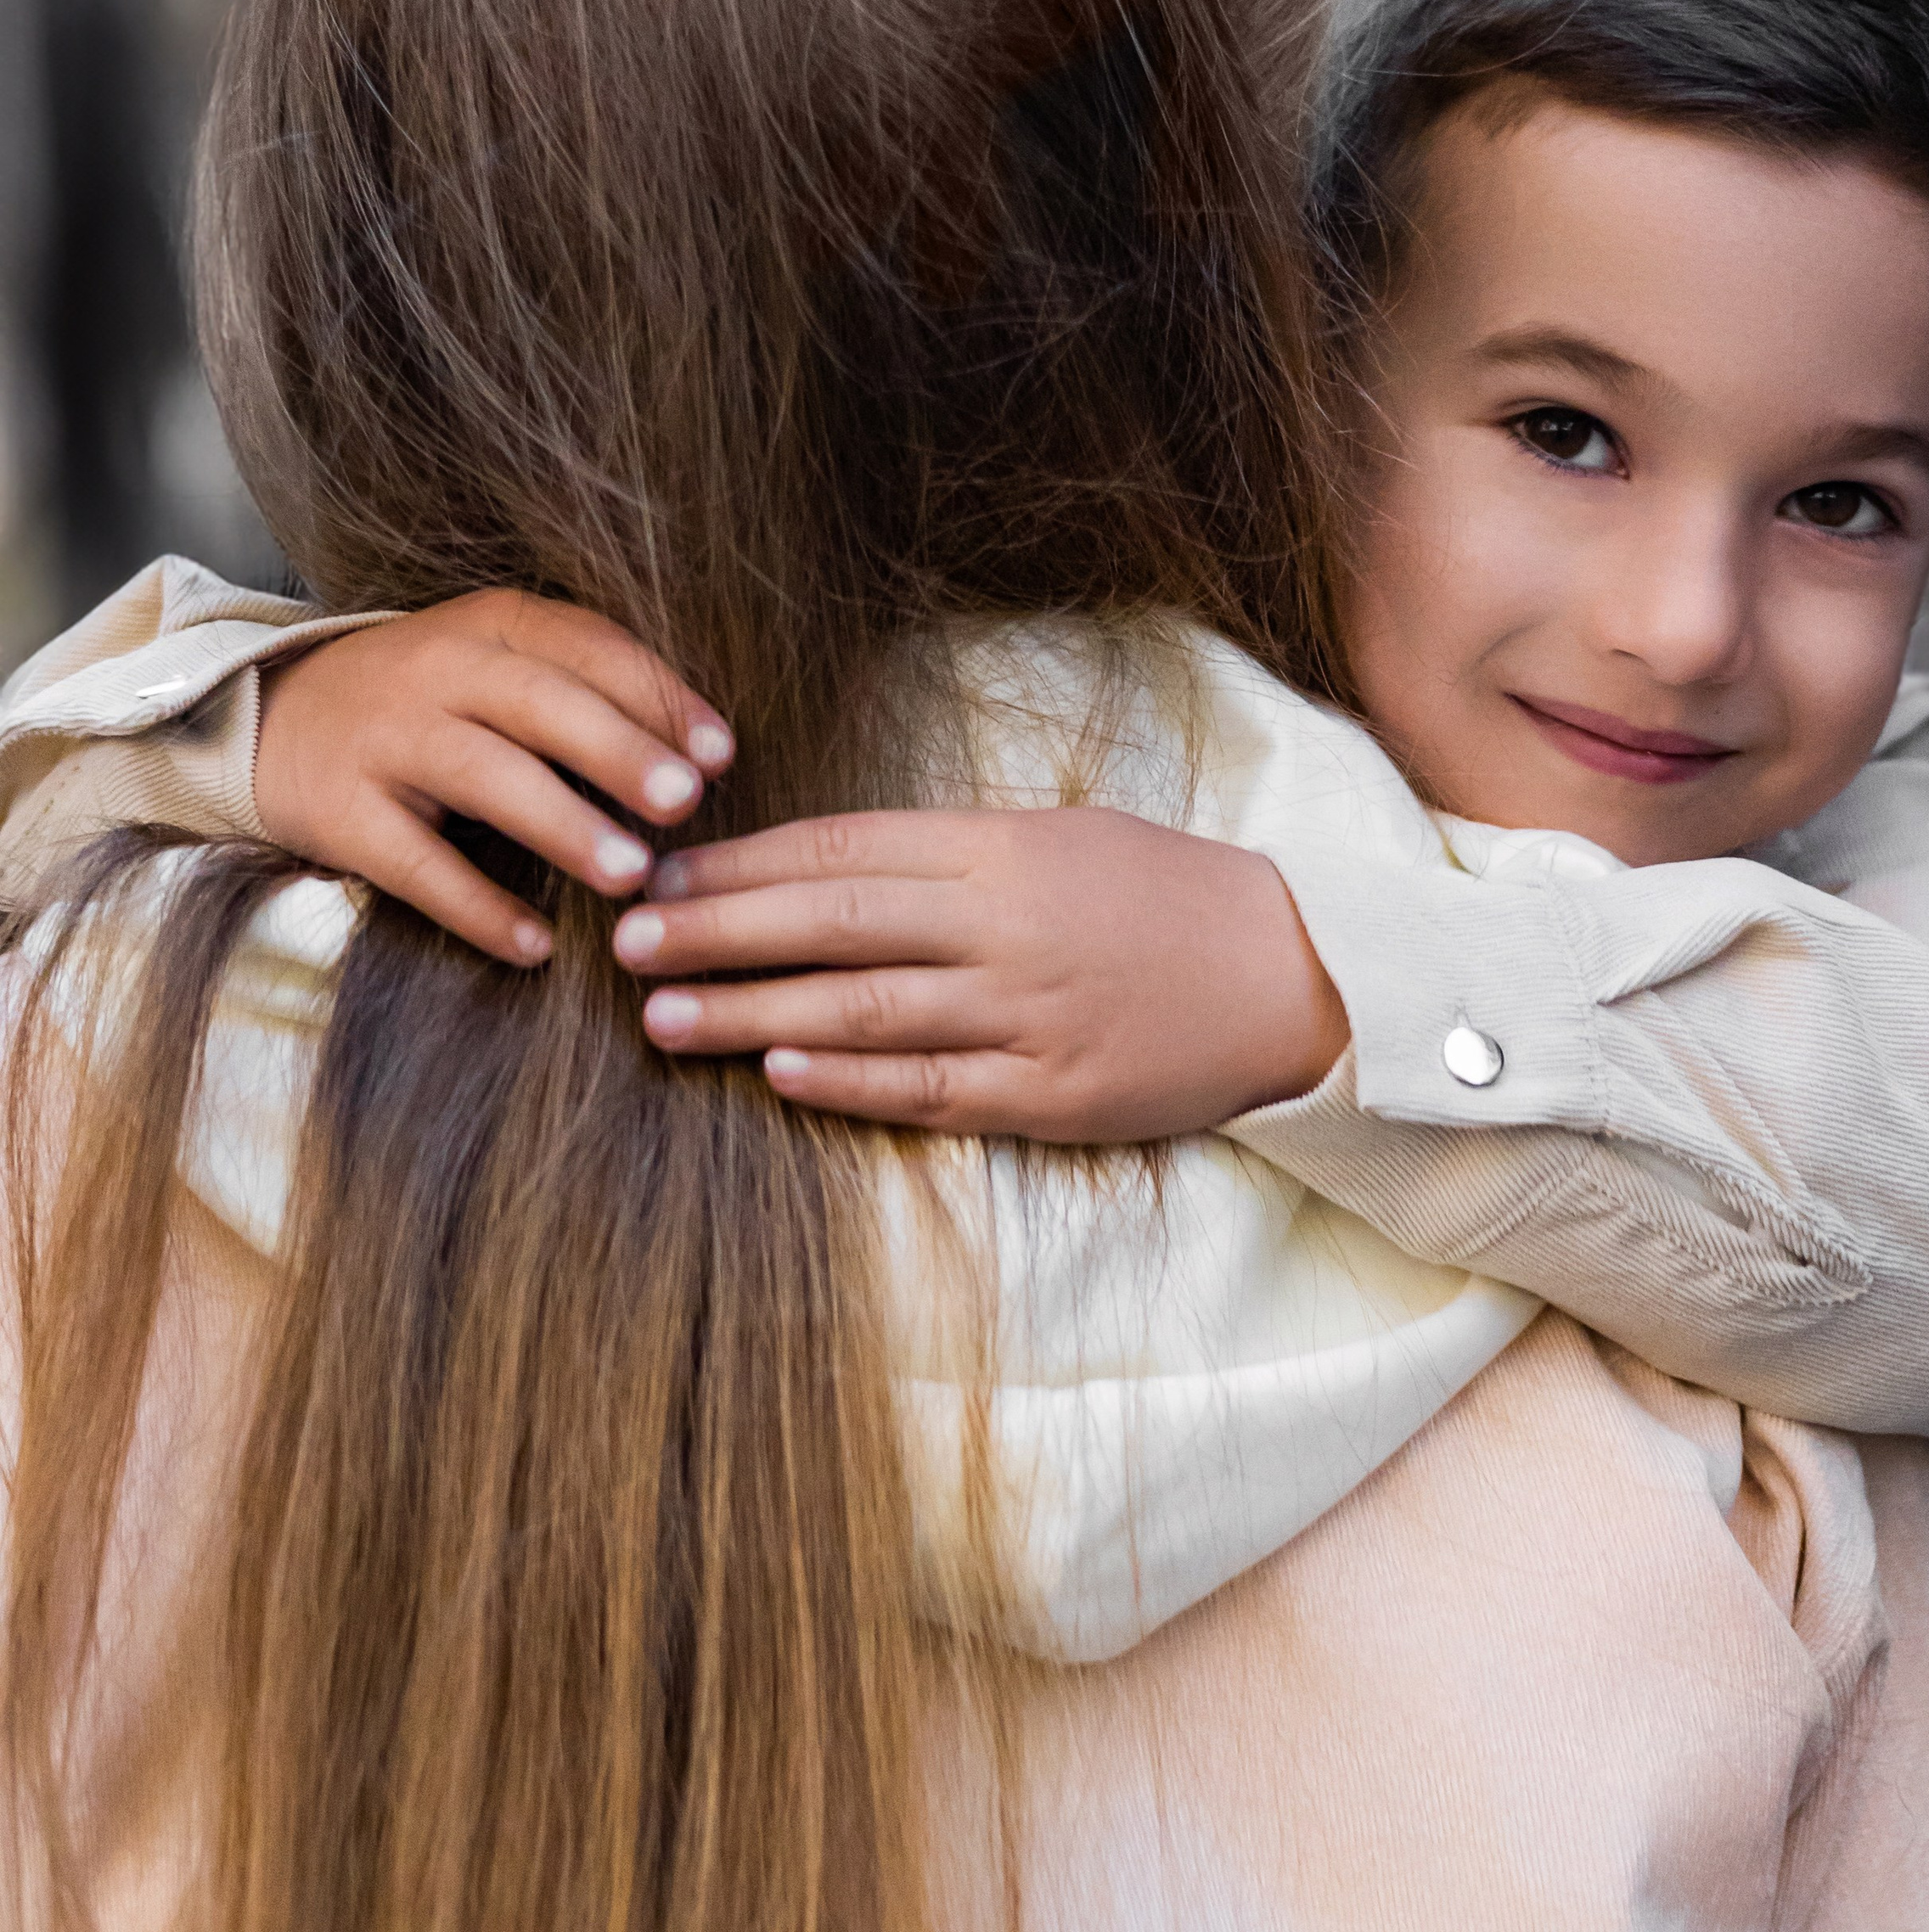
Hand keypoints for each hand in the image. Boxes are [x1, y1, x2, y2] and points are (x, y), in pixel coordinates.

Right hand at [253, 592, 732, 962]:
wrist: (269, 718)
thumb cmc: (426, 702)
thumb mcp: (496, 667)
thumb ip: (585, 694)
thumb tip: (704, 759)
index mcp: (491, 627)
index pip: (587, 648)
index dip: (656, 698)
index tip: (721, 754)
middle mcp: (437, 670)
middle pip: (538, 703)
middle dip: (616, 750)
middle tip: (684, 802)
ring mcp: (385, 739)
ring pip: (483, 775)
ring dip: (561, 825)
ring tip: (628, 874)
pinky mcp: (341, 812)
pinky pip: (417, 865)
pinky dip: (477, 908)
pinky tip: (535, 946)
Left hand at [611, 805, 1350, 1139]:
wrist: (1300, 978)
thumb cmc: (1169, 899)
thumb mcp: (1064, 838)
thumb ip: (952, 853)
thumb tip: (826, 867)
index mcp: (1003, 848)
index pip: (844, 847)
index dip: (741, 860)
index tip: (658, 867)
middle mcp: (1006, 925)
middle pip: (833, 922)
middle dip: (717, 927)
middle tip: (624, 939)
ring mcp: (1028, 1014)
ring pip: (865, 1009)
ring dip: (753, 1011)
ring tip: (664, 1015)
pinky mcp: (1053, 1094)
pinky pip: (933, 1086)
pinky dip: (850, 1080)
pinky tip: (778, 1071)